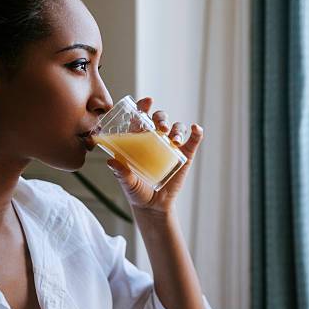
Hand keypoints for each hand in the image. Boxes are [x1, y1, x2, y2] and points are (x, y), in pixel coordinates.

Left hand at [105, 97, 202, 212]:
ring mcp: (172, 147)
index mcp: (140, 140)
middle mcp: (156, 139)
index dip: (144, 106)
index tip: (147, 101)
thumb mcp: (127, 182)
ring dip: (177, 129)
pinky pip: (193, 140)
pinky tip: (196, 129)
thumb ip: (121, 172)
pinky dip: (196, 133)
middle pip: (160, 119)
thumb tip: (111, 161)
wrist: (153, 206)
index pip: (142, 117)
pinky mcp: (185, 156)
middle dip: (161, 118)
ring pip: (177, 128)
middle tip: (160, 127)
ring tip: (175, 140)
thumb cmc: (137, 190)